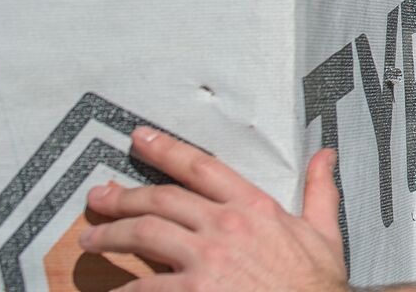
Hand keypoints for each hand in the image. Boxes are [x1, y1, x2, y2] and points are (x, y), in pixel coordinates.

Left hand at [82, 126, 348, 291]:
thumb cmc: (316, 283)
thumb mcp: (324, 232)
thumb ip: (319, 191)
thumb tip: (323, 157)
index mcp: (255, 206)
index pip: (202, 167)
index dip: (167, 150)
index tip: (141, 138)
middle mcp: (226, 226)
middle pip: (162, 199)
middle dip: (125, 196)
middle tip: (99, 197)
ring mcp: (207, 260)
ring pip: (145, 235)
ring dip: (112, 235)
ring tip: (92, 240)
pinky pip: (146, 287)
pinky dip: (123, 289)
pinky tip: (110, 290)